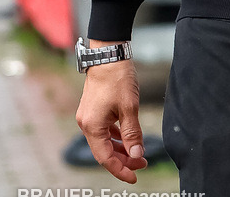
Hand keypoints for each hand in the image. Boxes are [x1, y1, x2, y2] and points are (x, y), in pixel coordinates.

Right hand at [75, 41, 147, 182]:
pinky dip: (116, 137)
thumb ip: (132, 133)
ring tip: (138, 153)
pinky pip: (104, 130)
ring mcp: (89, 116)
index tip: (135, 176)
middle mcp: (86, 123)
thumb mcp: (129, 107)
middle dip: (123, 159)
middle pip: (104, 151)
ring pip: (105, 141)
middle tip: (143, 163)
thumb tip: (136, 155)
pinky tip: (127, 138)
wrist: (108, 54)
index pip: (105, 158)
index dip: (120, 169)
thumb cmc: (118, 78)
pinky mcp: (94, 109)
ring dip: (120, 148)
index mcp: (92, 126)